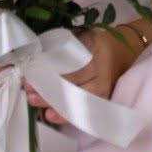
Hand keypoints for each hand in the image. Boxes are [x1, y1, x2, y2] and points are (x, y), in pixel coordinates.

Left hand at [25, 25, 139, 125]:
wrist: (123, 52)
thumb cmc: (97, 42)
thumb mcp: (83, 35)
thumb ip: (62, 45)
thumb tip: (33, 55)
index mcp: (97, 50)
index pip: (72, 64)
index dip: (50, 70)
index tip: (32, 72)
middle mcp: (102, 73)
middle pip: (73, 85)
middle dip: (48, 89)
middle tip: (29, 90)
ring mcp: (104, 90)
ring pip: (77, 102)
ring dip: (53, 103)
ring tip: (34, 101)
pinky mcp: (103, 103)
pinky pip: (82, 112)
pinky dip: (65, 115)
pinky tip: (50, 116)